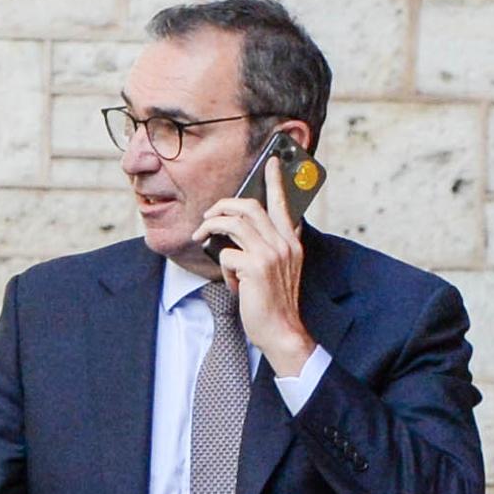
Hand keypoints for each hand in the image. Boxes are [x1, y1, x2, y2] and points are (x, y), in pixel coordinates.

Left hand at [191, 155, 316, 376]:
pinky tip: (231, 283)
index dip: (276, 181)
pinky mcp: (255, 267)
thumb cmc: (275, 304)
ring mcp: (270, 254)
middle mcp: (284, 244)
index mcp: (291, 243)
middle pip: (249, 207)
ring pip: (234, 223)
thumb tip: (239, 235)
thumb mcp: (280, 272)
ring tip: (202, 235)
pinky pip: (226, 254)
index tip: (270, 162)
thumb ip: (269, 250)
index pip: (284, 204)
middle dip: (223, 206)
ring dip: (211, 227)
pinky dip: (222, 267)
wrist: (282, 331)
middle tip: (208, 216)